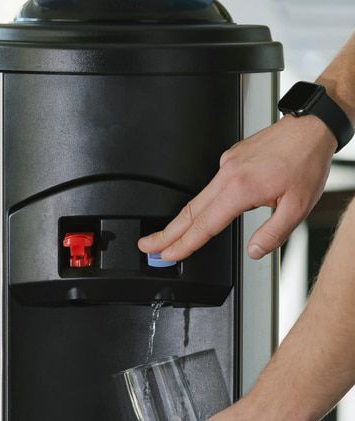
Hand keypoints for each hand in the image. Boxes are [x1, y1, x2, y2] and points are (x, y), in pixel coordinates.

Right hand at [139, 114, 335, 261]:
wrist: (312, 127)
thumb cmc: (307, 162)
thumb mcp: (300, 206)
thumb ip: (273, 234)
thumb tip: (255, 251)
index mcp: (241, 189)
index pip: (205, 224)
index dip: (184, 243)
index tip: (168, 254)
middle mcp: (228, 175)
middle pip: (189, 211)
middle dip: (165, 232)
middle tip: (146, 246)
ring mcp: (226, 164)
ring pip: (197, 198)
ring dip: (180, 220)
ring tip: (166, 235)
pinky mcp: (230, 158)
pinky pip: (212, 184)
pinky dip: (203, 201)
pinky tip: (207, 210)